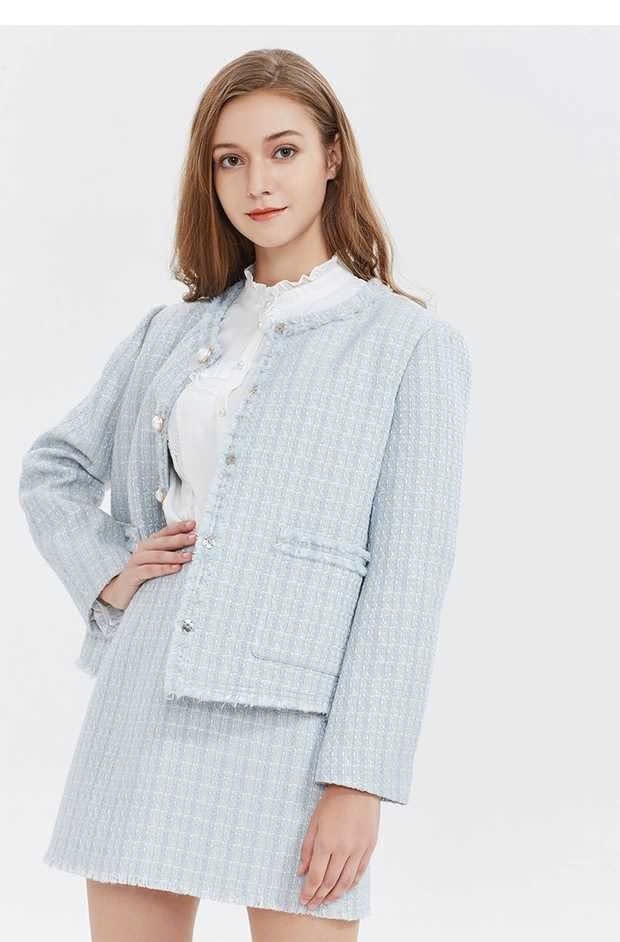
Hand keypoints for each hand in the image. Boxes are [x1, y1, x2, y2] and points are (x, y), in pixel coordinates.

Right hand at [98, 519, 196, 609]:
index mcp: (149, 544)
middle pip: (161, 542)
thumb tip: (193, 548)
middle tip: (194, 538)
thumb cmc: (142, 575)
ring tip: (189, 556)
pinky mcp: (132, 576)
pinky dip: (163, 569)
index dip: (178, 527)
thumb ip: (170, 554)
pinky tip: (176, 568)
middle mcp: (142, 550)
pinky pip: (149, 570)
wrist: (119, 592)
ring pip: (156, 555)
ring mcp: (135, 562)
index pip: (165, 532)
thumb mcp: (156, 562)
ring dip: (173, 555)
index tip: (193, 524)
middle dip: (178, 539)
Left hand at [297, 784, 379, 909]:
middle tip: (312, 905)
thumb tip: (301, 871)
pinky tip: (344, 889)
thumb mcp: (314, 822)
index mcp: (326, 843)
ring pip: (345, 882)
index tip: (303, 900)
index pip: (316, 877)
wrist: (358, 787)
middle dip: (319, 897)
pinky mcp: (369, 848)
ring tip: (326, 902)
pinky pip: (360, 873)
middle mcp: (343, 850)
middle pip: (330, 882)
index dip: (309, 892)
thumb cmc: (332, 801)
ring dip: (335, 895)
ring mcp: (358, 850)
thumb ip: (307, 848)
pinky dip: (351, 884)